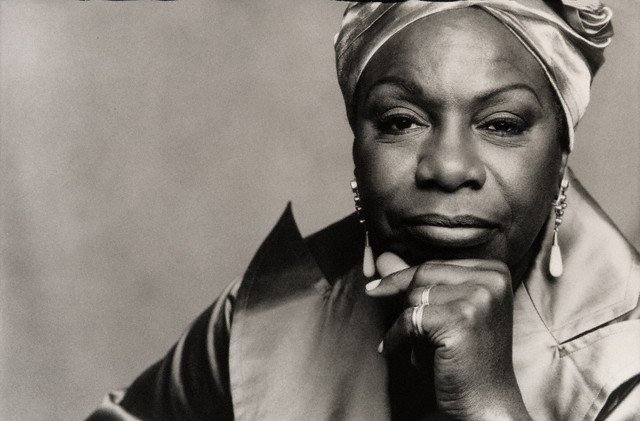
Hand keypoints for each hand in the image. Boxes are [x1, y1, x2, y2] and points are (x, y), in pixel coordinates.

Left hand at [367, 252, 530, 419]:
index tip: (377, 288)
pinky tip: (395, 351)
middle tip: (402, 327)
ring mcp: (480, 297)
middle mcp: (492, 279)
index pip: (435, 263)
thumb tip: (382, 257)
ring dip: (407, 324)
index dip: (404, 279)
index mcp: (494, 272)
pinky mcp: (462, 318)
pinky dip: (397, 337)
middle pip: (423, 273)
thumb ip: (418, 282)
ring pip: (414, 295)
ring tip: (421, 347)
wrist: (487, 401)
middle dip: (404, 300)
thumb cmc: (465, 357)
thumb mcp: (445, 311)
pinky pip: (410, 318)